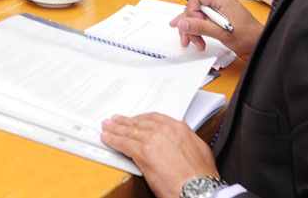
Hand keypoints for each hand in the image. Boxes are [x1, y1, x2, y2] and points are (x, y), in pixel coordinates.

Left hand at [101, 112, 219, 196]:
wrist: (199, 189)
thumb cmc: (201, 175)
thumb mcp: (200, 148)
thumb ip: (188, 136)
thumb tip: (183, 130)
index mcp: (178, 128)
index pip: (154, 118)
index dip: (141, 118)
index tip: (135, 119)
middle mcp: (164, 130)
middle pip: (139, 122)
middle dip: (126, 122)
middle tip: (115, 120)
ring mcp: (152, 140)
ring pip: (129, 131)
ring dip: (116, 129)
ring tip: (107, 127)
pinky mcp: (143, 152)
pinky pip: (123, 143)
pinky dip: (113, 140)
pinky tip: (107, 138)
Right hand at [169, 0, 261, 59]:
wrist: (259, 46)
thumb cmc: (249, 37)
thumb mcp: (223, 33)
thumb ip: (201, 27)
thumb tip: (184, 23)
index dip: (191, 12)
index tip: (193, 26)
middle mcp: (218, 3)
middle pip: (194, 8)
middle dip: (189, 24)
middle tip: (188, 38)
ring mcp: (218, 12)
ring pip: (196, 16)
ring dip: (192, 30)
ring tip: (194, 42)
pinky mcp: (217, 20)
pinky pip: (201, 21)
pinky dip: (197, 30)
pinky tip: (193, 37)